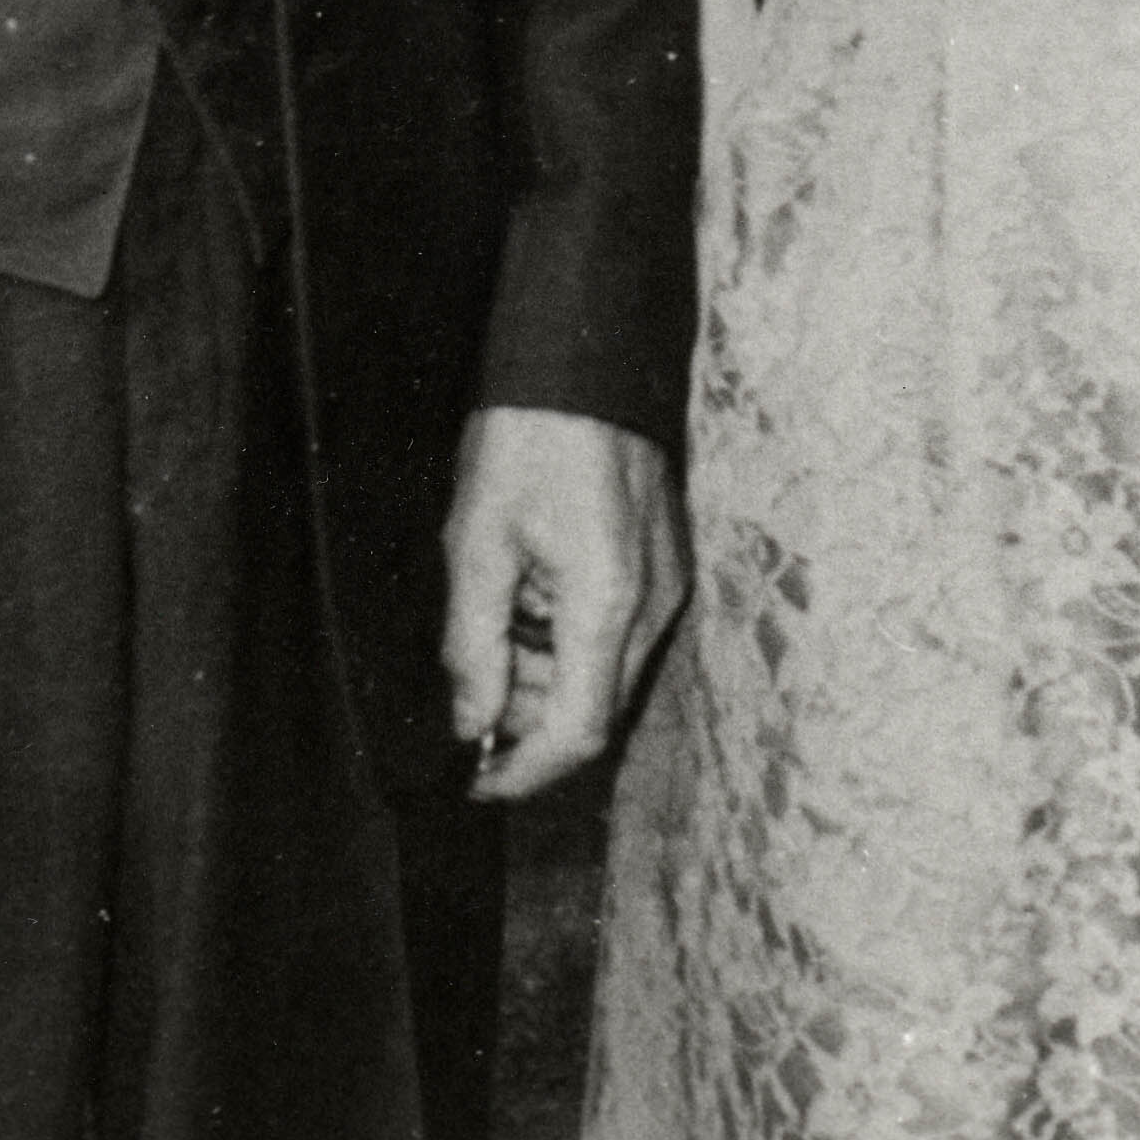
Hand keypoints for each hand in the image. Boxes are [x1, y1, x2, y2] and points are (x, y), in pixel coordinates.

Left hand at [442, 408, 685, 803]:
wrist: (584, 361)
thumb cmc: (527, 439)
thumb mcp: (476, 542)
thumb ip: (473, 644)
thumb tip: (472, 720)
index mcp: (607, 602)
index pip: (578, 732)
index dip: (524, 770)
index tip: (476, 777)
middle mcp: (653, 604)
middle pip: (597, 710)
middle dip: (530, 720)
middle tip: (472, 690)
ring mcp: (667, 583)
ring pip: (608, 674)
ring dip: (549, 677)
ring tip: (495, 625)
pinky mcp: (665, 563)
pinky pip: (620, 632)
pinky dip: (572, 639)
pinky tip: (531, 597)